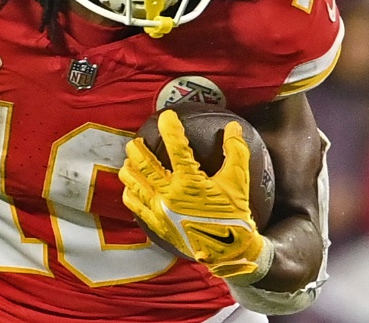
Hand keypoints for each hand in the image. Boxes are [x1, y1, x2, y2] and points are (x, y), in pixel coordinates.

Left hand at [119, 110, 266, 277]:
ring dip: (129, 166)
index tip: (167, 116)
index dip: (170, 127)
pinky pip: (133, 202)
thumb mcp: (238, 182)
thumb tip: (233, 126)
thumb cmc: (234, 217)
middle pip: (143, 163)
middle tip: (138, 139)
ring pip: (132, 181)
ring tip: (131, 159)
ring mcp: (159, 210)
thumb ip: (236, 151)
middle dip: (137, 146)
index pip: (176, 147)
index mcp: (190, 182)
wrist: (227, 253)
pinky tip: (132, 184)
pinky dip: (129, 189)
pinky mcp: (154, 223)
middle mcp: (169, 195)